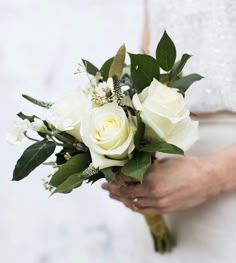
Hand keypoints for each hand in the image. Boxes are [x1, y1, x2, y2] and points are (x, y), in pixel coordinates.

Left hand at [102, 155, 225, 214]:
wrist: (205, 179)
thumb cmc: (186, 166)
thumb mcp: (164, 161)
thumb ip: (148, 165)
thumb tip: (136, 166)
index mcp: (151, 175)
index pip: (126, 178)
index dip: (115, 178)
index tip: (109, 177)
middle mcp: (152, 190)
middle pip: (126, 191)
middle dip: (113, 189)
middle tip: (105, 188)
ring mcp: (158, 202)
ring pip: (133, 202)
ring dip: (121, 199)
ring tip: (113, 196)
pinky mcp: (164, 209)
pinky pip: (143, 210)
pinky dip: (133, 207)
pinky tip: (128, 204)